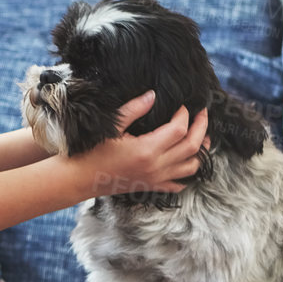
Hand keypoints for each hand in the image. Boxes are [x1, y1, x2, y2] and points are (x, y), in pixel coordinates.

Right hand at [73, 90, 208, 197]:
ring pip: (192, 167)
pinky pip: (178, 184)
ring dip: (201, 151)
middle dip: (201, 128)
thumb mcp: (111, 126)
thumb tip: (152, 95)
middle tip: (202, 114)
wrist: (80, 179)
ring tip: (201, 137)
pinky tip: (187, 162)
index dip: (185, 115)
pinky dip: (187, 173)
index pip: (179, 130)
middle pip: (192, 147)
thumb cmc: (91, 152)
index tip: (182, 105)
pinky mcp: (151, 186)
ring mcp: (156, 179)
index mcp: (147, 150)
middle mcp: (156, 166)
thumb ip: (134, 109)